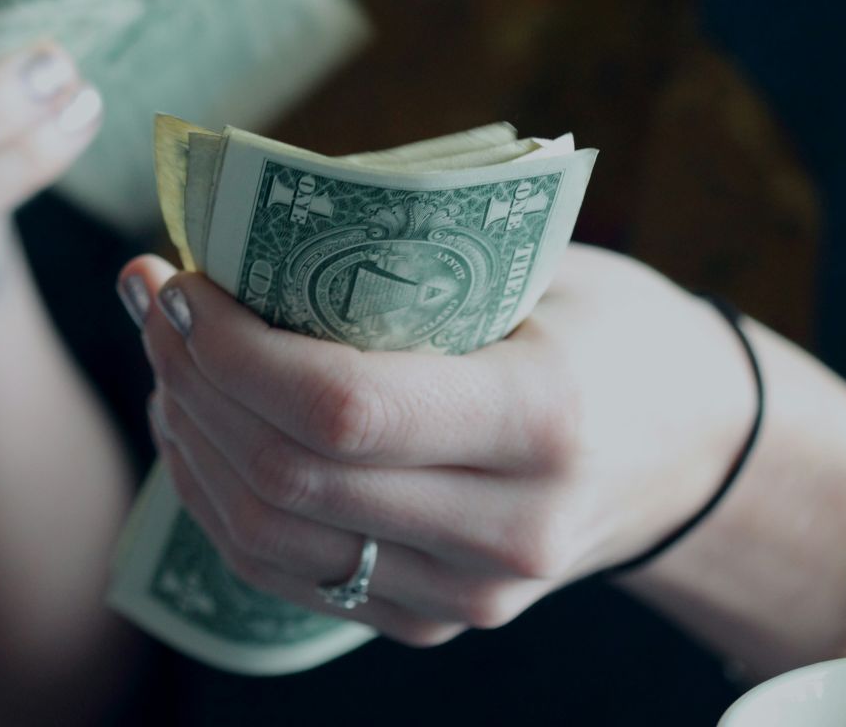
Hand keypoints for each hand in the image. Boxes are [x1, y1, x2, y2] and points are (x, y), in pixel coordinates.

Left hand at [118, 244, 755, 646]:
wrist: (693, 450)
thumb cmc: (610, 327)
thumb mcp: (540, 265)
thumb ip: (408, 257)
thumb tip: (239, 225)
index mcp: (543, 419)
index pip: (342, 408)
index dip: (231, 348)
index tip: (179, 279)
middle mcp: (508, 529)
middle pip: (288, 476)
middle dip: (191, 379)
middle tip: (152, 297)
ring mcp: (470, 593)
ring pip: (268, 536)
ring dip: (189, 438)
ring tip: (166, 354)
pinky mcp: (434, 620)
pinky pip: (286, 573)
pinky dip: (220, 497)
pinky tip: (198, 424)